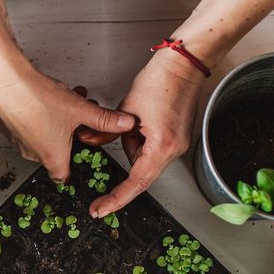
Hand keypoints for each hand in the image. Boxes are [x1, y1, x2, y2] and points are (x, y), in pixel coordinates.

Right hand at [0, 58, 134, 181]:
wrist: (8, 83)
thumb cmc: (39, 100)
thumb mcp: (81, 109)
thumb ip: (105, 119)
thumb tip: (125, 123)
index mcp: (53, 157)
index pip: (64, 177)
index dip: (74, 167)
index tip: (80, 156)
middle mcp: (33, 154)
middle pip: (57, 152)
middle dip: (70, 134)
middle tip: (78, 117)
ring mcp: (19, 143)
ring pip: (44, 137)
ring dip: (57, 123)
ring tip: (64, 101)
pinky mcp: (9, 129)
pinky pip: (28, 128)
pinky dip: (39, 117)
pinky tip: (44, 99)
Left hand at [80, 48, 204, 217]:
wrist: (184, 64)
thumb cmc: (160, 80)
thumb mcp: (125, 108)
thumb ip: (106, 130)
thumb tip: (90, 141)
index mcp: (162, 146)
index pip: (136, 183)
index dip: (116, 199)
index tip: (100, 209)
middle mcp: (174, 150)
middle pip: (140, 170)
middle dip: (126, 153)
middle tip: (120, 138)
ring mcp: (178, 144)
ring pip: (145, 158)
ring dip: (133, 142)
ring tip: (138, 115)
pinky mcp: (177, 137)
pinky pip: (153, 148)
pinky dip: (141, 138)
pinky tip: (142, 118)